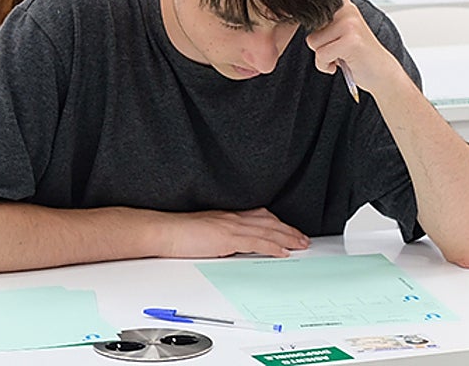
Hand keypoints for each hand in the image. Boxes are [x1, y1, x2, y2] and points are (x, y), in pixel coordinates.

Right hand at [158, 208, 309, 258]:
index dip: (278, 223)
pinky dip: (273, 247)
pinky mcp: (228, 238)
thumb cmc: (179, 233)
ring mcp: (232, 226)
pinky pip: (257, 242)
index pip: (260, 217)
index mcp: (228, 216)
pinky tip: (283, 252)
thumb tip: (231, 246)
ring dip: (288, 238)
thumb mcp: (206, 233)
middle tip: (303, 239)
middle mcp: (233, 218)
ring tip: (301, 245)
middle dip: (288, 230)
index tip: (289, 229)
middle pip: (269, 222)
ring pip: (268, 231)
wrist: (165, 231)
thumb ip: (222, 237)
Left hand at [305, 0, 400, 100]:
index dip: (312, 26)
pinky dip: (327, 66)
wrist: (381, 72)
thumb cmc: (357, 53)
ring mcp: (350, 24)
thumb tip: (291, 12)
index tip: (326, 36)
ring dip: (323, 57)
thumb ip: (322, 19)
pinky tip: (342, 64)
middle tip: (338, 50)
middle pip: (310, 29)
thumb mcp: (339, 29)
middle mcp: (347, 8)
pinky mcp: (351, 41)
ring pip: (314, 42)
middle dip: (319, 45)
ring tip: (341, 56)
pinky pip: (321, 56)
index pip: (310, 8)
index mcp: (343, 2)